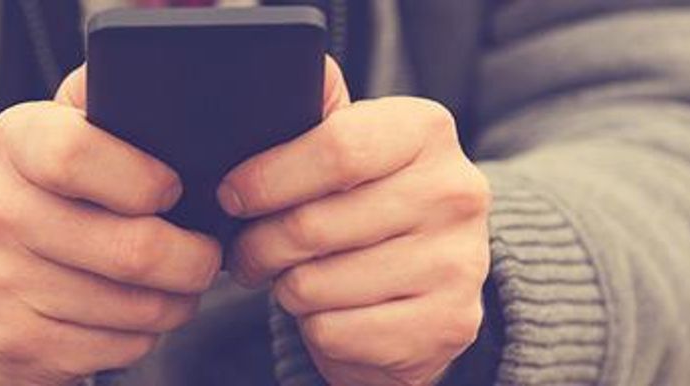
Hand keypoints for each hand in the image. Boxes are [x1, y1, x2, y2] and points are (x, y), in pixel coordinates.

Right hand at [0, 66, 220, 384]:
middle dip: (194, 258)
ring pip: (137, 307)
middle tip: (204, 254)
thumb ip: (105, 105)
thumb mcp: (61, 131)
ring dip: (177, 300)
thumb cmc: (45, 195)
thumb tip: (166, 86)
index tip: (174, 191)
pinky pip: (120, 347)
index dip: (145, 179)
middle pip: (133, 248)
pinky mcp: (17, 344)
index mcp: (13, 144)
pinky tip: (132, 313)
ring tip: (174, 283)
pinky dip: (144, 334)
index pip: (76, 154)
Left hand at [219, 58, 490, 384]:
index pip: (335, 150)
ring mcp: (457, 264)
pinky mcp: (446, 325)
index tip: (232, 195)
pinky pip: (334, 332)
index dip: (266, 178)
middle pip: (312, 225)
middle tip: (248, 252)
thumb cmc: (370, 205)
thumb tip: (278, 79)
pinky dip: (315, 328)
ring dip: (285, 288)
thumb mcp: (351, 146)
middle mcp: (454, 193)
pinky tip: (332, 310)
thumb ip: (317, 115)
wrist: (428, 284)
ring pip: (313, 285)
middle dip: (258, 244)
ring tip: (295, 278)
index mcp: (427, 132)